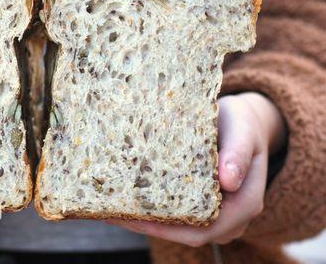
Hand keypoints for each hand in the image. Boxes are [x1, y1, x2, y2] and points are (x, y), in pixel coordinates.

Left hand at [108, 92, 285, 246]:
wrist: (242, 125)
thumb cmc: (242, 125)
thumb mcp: (243, 130)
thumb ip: (238, 152)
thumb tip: (228, 181)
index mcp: (245, 203)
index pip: (209, 226)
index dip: (173, 228)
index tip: (139, 218)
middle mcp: (231, 217)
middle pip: (189, 233)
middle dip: (150, 226)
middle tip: (112, 213)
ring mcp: (215, 214)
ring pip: (179, 227)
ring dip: (146, 220)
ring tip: (111, 207)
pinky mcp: (199, 204)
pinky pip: (176, 214)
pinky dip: (151, 210)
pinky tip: (124, 198)